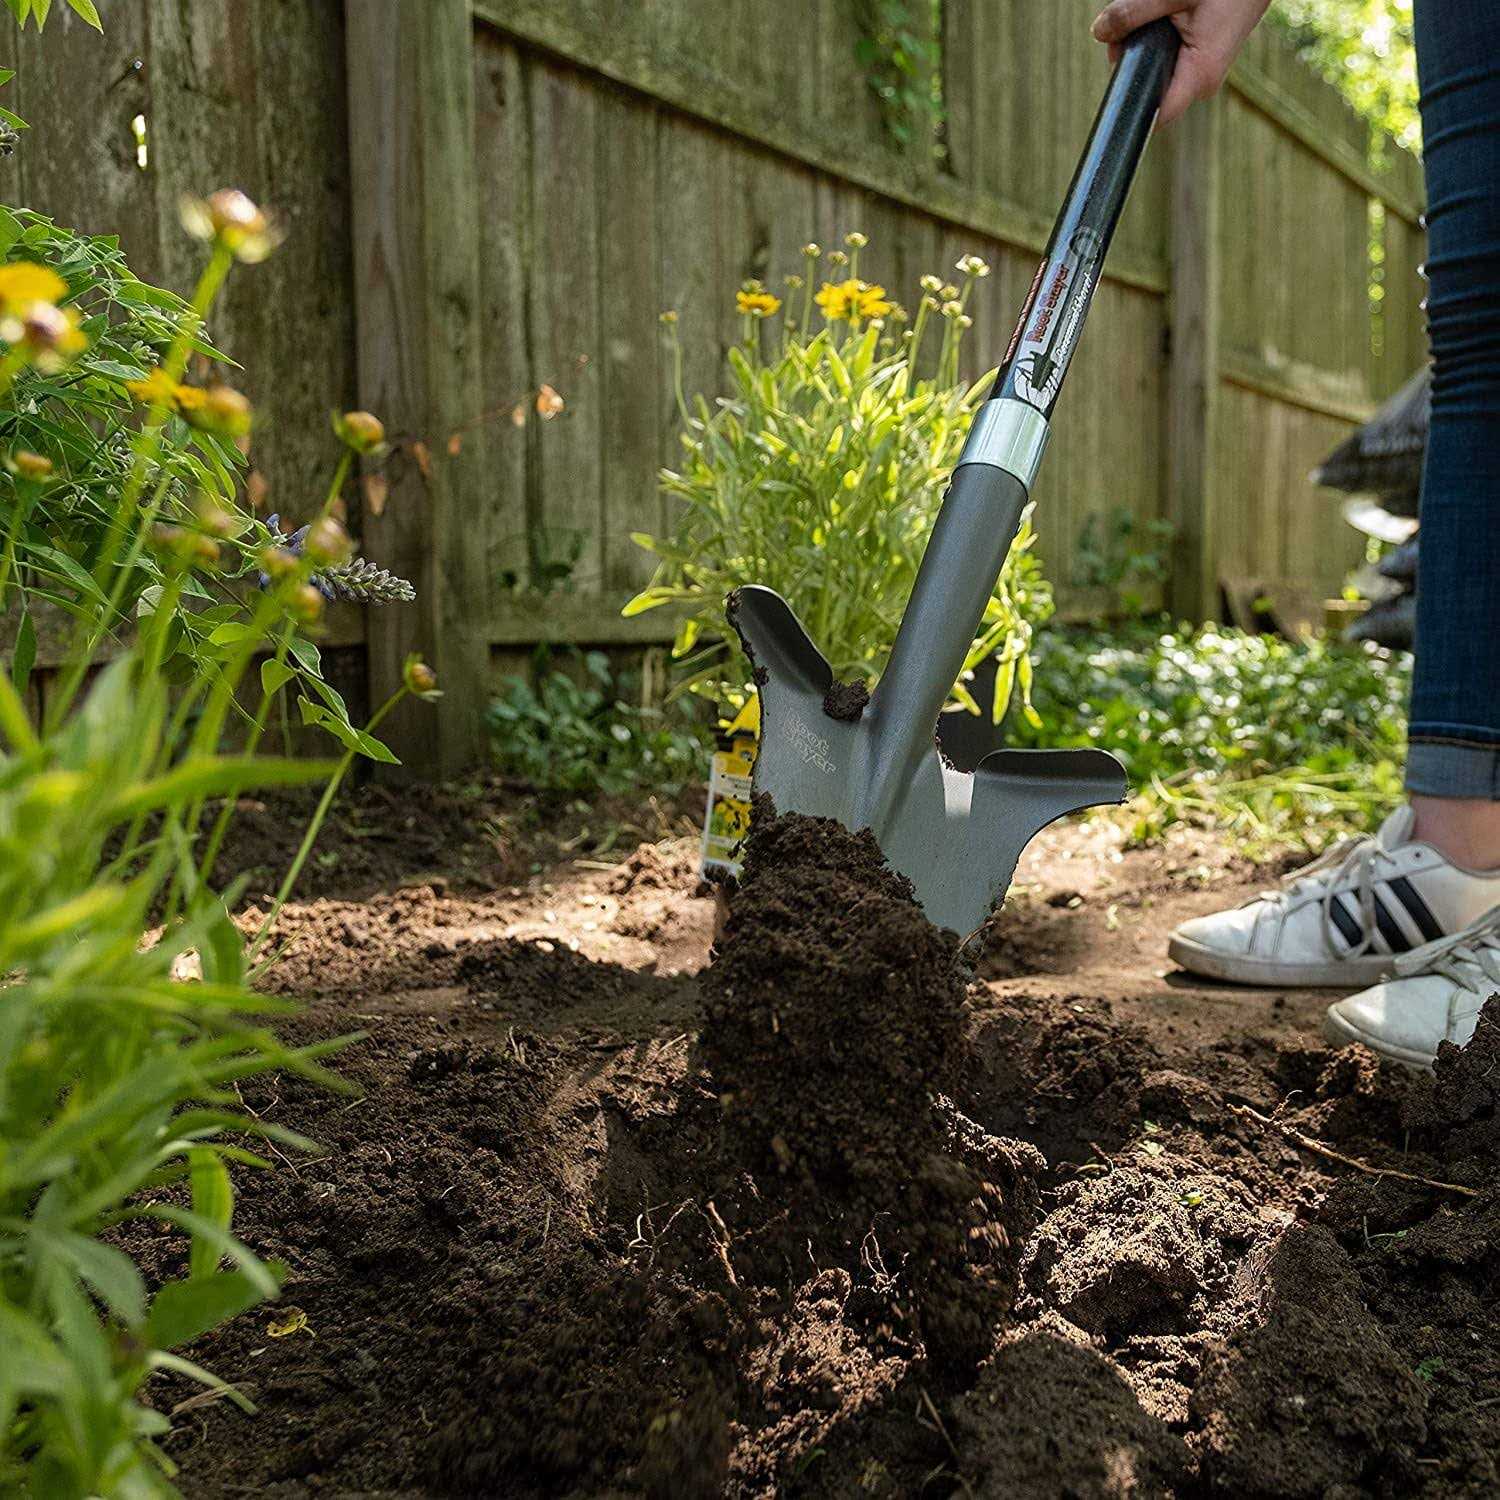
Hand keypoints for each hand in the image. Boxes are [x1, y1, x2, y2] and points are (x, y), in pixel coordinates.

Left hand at [1091, 0, 1270, 123]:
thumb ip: (1133, 13)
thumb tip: (1100, 32)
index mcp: (1199, 75)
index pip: (1155, 115)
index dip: (1130, 106)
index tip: (1112, 92)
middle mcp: (1202, 82)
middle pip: (1149, 87)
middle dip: (1130, 58)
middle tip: (1126, 28)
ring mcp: (1202, 72)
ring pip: (1156, 70)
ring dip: (1143, 44)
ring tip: (1152, 12)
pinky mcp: (1201, 58)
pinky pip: (1169, 57)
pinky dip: (1158, 37)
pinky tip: (1162, 14)